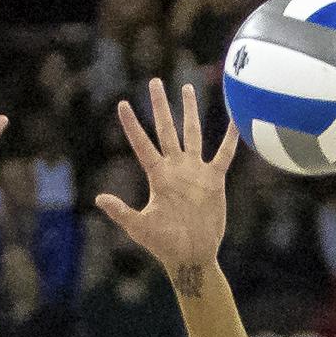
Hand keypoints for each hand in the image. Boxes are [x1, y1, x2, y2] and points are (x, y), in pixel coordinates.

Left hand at [97, 78, 237, 280]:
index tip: (123, 103)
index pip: (142, 144)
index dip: (132, 125)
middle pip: (166, 129)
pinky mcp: (214, 180)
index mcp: (157, 176)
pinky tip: (236, 120)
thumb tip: (99, 198)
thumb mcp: (140, 227)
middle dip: (160, 106)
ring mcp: (195, 171)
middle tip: (154, 81)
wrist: (191, 255)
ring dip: (189, 111)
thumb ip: (121, 211)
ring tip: (186, 87)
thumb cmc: (164, 244)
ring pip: (192, 133)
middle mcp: (175, 168)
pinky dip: (230, 139)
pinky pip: (224, 154)